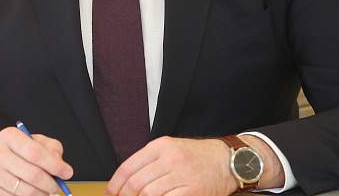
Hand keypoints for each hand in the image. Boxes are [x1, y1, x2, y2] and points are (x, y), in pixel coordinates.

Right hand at [0, 126, 72, 195]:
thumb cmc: (10, 152)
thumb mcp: (29, 141)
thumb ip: (49, 148)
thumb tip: (60, 164)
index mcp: (9, 137)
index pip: (36, 152)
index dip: (55, 165)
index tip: (67, 172)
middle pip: (33, 175)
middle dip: (51, 184)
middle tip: (57, 187)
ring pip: (26, 192)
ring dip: (42, 195)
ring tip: (46, 192)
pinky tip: (32, 194)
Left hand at [105, 136, 237, 195]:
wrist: (226, 160)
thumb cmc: (197, 157)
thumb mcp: (171, 149)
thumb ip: (149, 162)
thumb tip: (125, 182)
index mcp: (161, 146)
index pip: (128, 167)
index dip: (115, 184)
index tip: (112, 193)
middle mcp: (170, 158)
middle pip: (136, 183)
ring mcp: (182, 174)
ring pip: (149, 194)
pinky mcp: (193, 190)